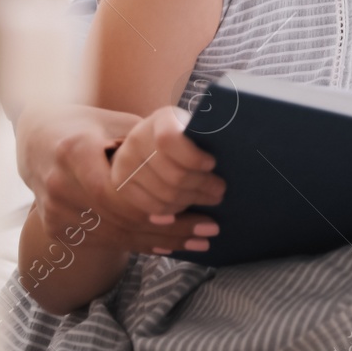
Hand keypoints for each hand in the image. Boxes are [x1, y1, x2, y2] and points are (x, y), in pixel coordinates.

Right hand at [16, 102, 223, 255]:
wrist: (35, 140)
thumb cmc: (84, 125)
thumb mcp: (114, 121)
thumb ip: (147, 138)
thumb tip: (196, 150)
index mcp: (73, 150)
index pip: (114, 191)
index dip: (154, 205)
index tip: (195, 208)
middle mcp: (59, 184)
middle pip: (121, 218)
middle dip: (170, 228)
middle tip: (209, 230)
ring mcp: (54, 211)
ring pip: (115, 236)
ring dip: (160, 242)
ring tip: (198, 242)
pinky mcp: (56, 228)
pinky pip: (104, 242)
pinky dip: (138, 244)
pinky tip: (168, 246)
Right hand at [106, 107, 225, 252]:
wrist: (148, 141)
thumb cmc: (187, 135)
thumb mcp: (196, 127)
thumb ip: (207, 138)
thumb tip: (232, 152)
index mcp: (160, 121)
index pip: (169, 140)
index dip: (191, 156)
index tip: (212, 164)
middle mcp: (137, 143)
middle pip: (171, 176)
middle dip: (201, 187)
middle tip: (220, 192)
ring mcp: (124, 168)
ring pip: (162, 199)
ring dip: (191, 208)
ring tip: (212, 214)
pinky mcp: (119, 191)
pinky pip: (150, 212)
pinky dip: (174, 223)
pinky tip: (192, 229)